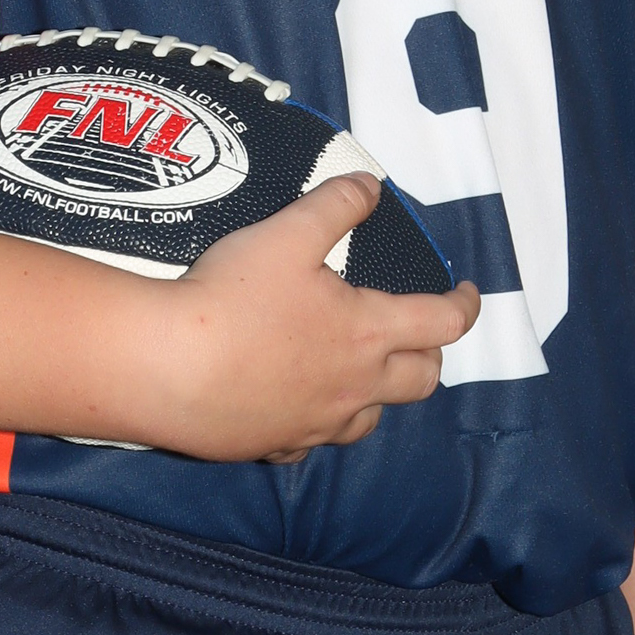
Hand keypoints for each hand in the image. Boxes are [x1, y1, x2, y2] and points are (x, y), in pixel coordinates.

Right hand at [155, 174, 478, 463]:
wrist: (167, 369)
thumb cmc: (232, 298)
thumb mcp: (287, 234)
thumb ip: (336, 204)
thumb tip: (371, 187)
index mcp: (368, 332)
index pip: (442, 322)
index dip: (465, 304)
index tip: (467, 292)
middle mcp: (354, 387)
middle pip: (420, 381)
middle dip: (429, 354)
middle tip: (417, 334)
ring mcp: (316, 424)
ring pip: (370, 419)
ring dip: (378, 394)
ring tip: (361, 371)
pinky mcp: (275, 446)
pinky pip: (312, 440)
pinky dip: (317, 420)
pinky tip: (296, 403)